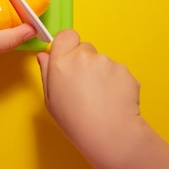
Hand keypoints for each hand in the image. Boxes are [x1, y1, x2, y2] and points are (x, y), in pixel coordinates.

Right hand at [36, 29, 143, 167]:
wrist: (109, 133)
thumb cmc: (75, 120)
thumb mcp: (50, 99)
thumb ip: (46, 72)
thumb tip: (44, 56)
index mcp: (61, 61)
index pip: (66, 35)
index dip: (67, 44)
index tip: (68, 57)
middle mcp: (83, 56)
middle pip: (84, 48)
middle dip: (84, 61)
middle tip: (83, 83)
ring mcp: (106, 61)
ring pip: (101, 60)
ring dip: (100, 72)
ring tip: (99, 96)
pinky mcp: (124, 69)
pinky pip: (117, 71)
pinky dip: (115, 81)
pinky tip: (112, 98)